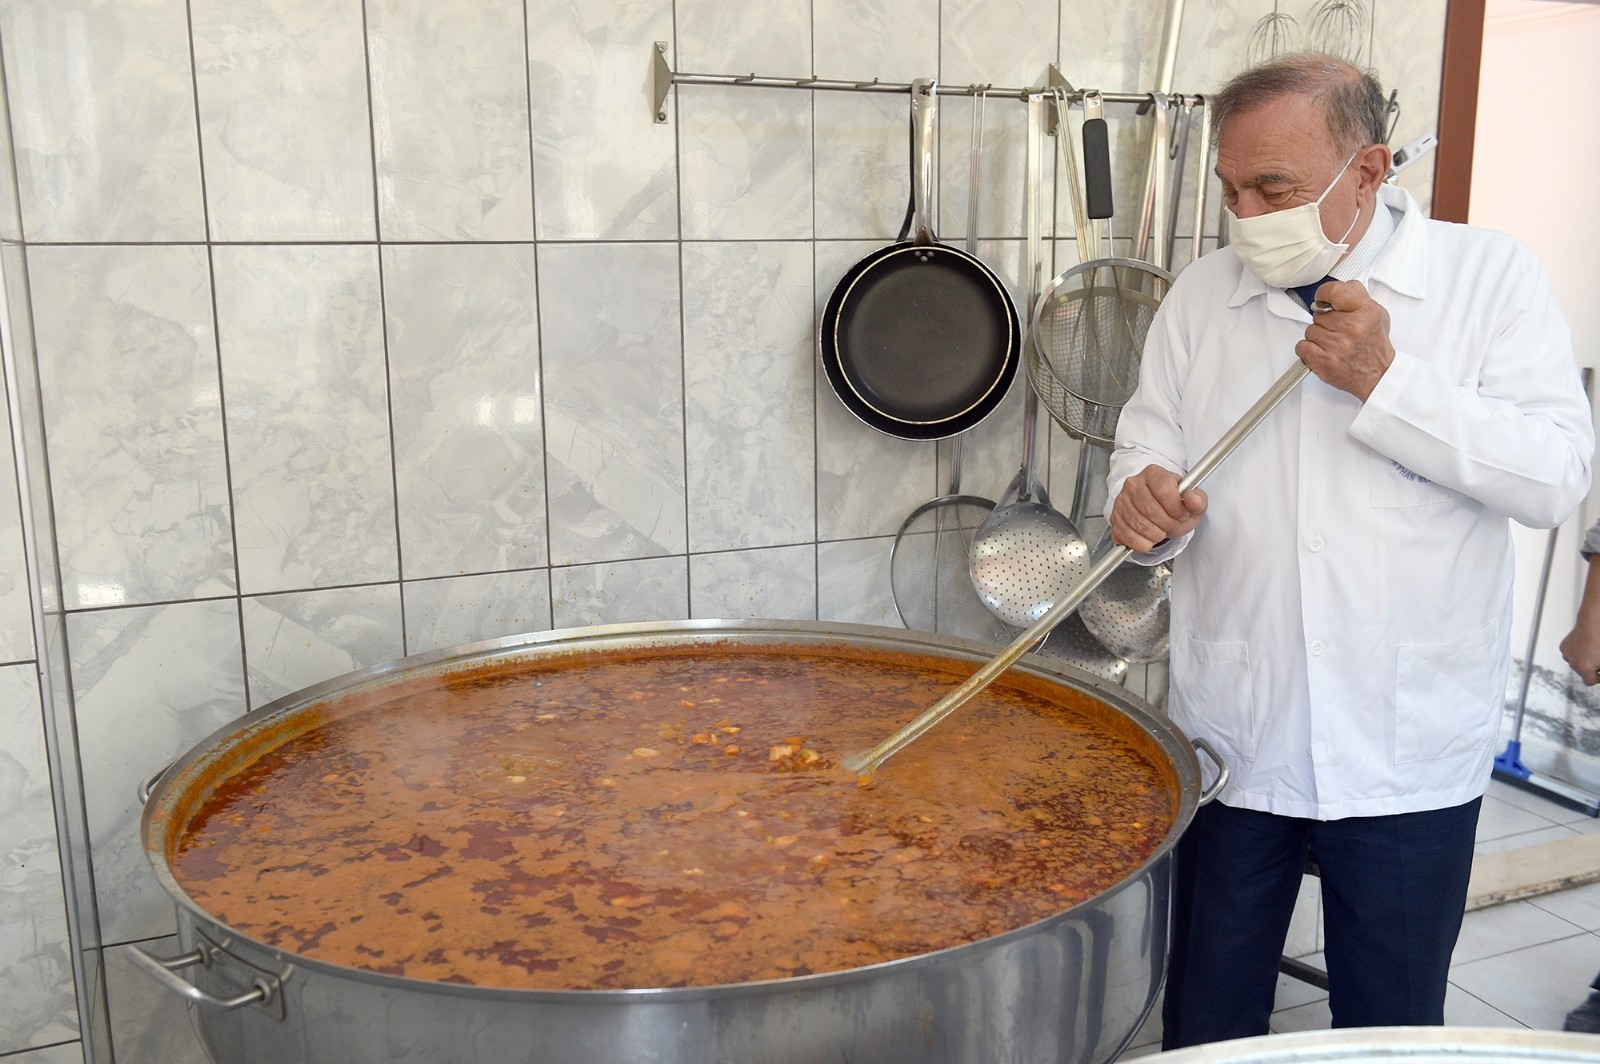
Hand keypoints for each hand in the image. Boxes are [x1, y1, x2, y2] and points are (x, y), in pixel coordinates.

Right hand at [1109, 464, 1207, 552]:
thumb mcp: (1192, 501)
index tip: (1181, 514)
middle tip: (1172, 524)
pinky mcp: (1115, 519)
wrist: (1159, 511)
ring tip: (1161, 530)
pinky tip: (1149, 537)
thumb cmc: (1174, 505)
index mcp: (1153, 474)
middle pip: (1151, 511)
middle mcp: (1133, 484)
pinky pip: (1127, 537)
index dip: (1176, 509)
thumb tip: (1193, 499)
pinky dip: (1142, 544)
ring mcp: (1121, 502)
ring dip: (1156, 535)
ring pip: (1140, 526)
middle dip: (1167, 524)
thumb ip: (1197, 500)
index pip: (1164, 491)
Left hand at [1296, 279, 1394, 400]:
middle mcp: (1352, 328)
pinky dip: (1309, 350)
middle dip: (1325, 322)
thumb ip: (1355, 295)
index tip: (1323, 300)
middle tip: (1338, 331)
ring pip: (1310, 331)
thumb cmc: (1374, 344)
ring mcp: (1337, 346)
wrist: (1378, 374)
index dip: (1324, 294)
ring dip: (1318, 337)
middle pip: (1318, 315)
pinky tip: (1322, 351)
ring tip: (1333, 343)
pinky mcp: (1325, 362)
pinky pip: (1302, 347)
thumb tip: (1331, 292)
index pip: (1335, 291)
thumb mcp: (1375, 312)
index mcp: (1366, 312)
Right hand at [1561, 623, 1599, 685]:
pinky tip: (1585, 647)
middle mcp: (1573, 663)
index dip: (1598, 678)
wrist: (1594, 623)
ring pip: (1575, 663)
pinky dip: (1576, 653)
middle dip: (1590, 669)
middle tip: (1598, 661)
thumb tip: (1598, 670)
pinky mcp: (1564, 646)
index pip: (1589, 682)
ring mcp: (1567, 654)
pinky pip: (1570, 654)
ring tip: (1592, 653)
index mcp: (1585, 668)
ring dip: (1582, 661)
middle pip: (1581, 672)